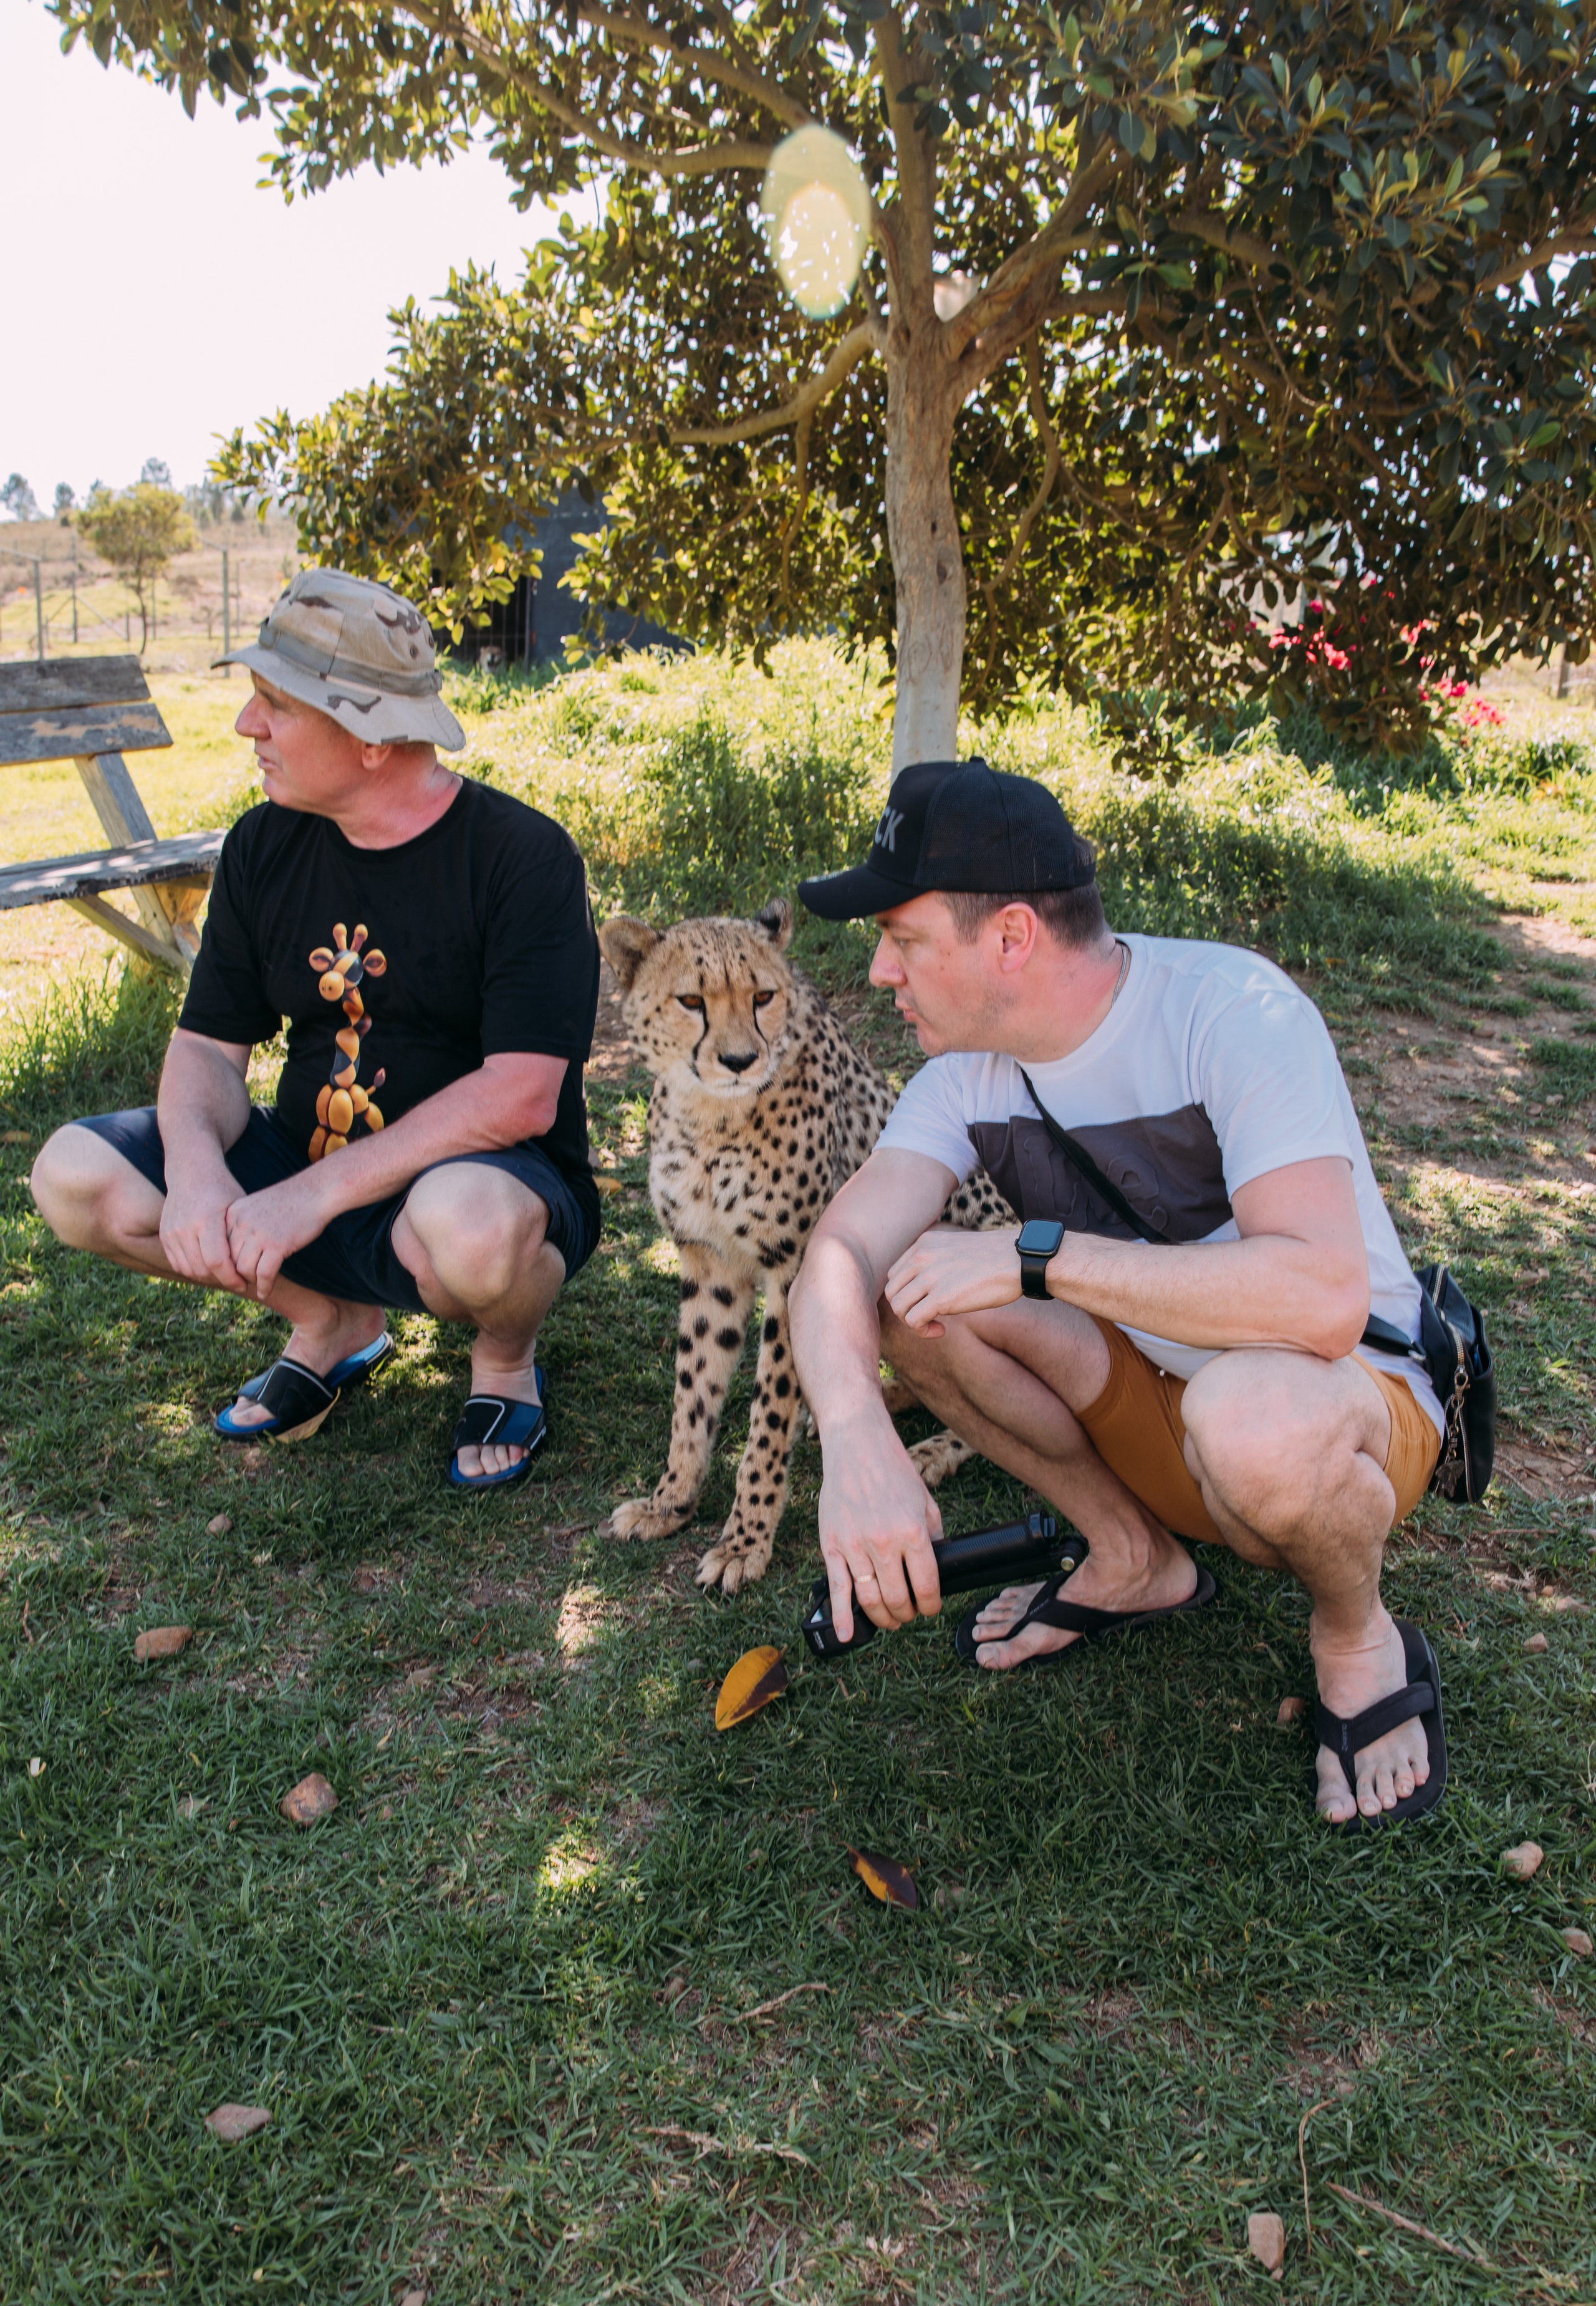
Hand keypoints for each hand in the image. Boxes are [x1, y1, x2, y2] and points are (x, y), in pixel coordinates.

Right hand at [160, 1165, 247, 1292]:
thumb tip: (254, 1269)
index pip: (218, 1262)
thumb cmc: (222, 1190)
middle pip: (203, 1269)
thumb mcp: (238, 1209)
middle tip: (237, 1283)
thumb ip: (241, 1238)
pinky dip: (194, 1270)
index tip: (244, 1284)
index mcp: (207, 1219)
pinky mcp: (165, 1235)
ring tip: (224, 1276)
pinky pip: (178, 1264)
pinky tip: (209, 1267)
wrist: (191, 1172)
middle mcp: (185, 1227)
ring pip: (189, 1270)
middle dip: (222, 1281)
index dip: (232, 1279)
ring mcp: (171, 1232)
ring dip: (208, 1278)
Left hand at [224, 1170, 332, 1299]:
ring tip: (258, 1285)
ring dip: (251, 1281)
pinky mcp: (277, 1245)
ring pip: (244, 1270)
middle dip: (236, 1275)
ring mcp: (258, 1234)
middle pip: (229, 1260)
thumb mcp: (256, 1207)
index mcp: (233, 1213)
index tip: (231, 1274)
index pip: (220, 1246)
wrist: (315, 1192)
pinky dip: (264, 1287)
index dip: (225, 1264)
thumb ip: (242, 1226)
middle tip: (244, 1284)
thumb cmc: (289, 1201)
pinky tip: (266, 1291)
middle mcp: (241, 1223)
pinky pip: (263, 1274)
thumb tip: (234, 1254)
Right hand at [816, 1413, 944, 1642]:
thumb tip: (935, 1571)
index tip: (930, 1606)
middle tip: (911, 1613)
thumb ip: (933, 1538)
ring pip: (870, 1600)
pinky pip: (836, 1588)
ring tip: (890, 1619)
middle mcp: (884, 1543)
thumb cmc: (893, 1471)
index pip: (927, 1586)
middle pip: (899, 1599)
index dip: (932, 1605)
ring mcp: (855, 1546)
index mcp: (913, 1532)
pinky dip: (840, 1617)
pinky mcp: (831, 1545)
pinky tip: (846, 1635)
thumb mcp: (926, 1502)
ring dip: (884, 1618)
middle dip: (908, 1614)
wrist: (857, 1445)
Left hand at [884, 1224, 1022, 1337]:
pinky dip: (922, 1331)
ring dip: (913, 1322)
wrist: (1020, 1260)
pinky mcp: (941, 1297)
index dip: (908, 1294)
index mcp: (925, 1243)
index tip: (928, 1302)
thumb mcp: (957, 1249)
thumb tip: (927, 1288)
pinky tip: (941, 1330)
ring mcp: (930, 1276)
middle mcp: (922, 1256)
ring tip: (934, 1325)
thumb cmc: (996, 1259)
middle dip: (906, 1310)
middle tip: (929, 1318)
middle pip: (892, 1291)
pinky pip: (913, 1320)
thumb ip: (937, 1261)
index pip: (896, 1274)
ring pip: (898, 1307)